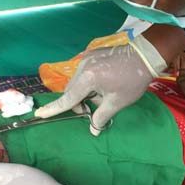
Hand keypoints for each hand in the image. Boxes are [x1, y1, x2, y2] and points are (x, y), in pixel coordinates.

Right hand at [35, 35, 166, 135]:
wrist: (145, 55)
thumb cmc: (132, 80)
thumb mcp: (118, 102)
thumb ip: (102, 116)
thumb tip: (93, 130)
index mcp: (88, 79)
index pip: (67, 99)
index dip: (53, 109)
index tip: (39, 114)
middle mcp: (82, 67)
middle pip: (71, 91)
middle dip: (78, 103)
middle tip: (92, 111)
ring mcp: (86, 58)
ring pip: (77, 82)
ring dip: (84, 93)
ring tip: (102, 95)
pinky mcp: (92, 54)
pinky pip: (83, 73)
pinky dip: (88, 82)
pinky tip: (103, 84)